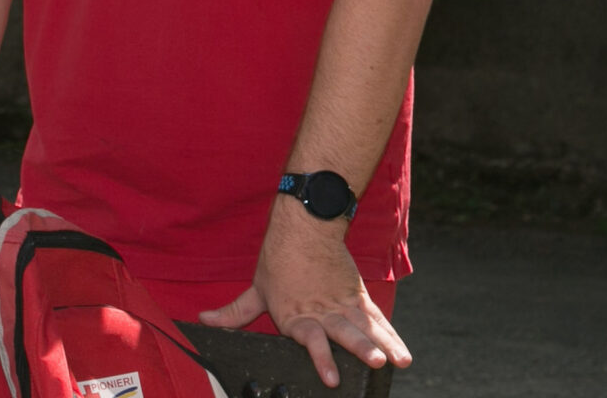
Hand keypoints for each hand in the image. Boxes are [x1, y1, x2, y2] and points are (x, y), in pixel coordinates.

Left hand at [198, 201, 410, 387]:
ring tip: (397, 361)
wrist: (304, 227)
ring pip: (365, 327)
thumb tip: (204, 321)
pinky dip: (391, 336)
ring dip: (382, 344)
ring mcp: (343, 304)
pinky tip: (403, 353)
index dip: (320, 358)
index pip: (309, 339)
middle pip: (344, 332)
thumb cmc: (278, 260)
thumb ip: (234, 313)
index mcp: (295, 316)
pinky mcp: (358, 297)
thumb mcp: (255, 289)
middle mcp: (322, 313)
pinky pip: (376, 320)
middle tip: (376, 363)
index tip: (332, 378)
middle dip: (361, 349)